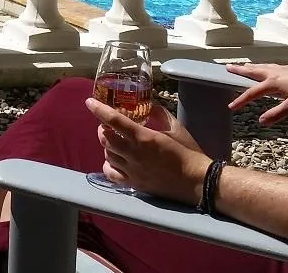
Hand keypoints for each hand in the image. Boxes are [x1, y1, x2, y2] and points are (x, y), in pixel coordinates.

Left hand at [86, 97, 206, 202]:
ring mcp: (132, 170)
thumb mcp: (176, 128)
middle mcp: (134, 154)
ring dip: (107, 145)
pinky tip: (113, 160)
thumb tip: (148, 104)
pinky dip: (108, 165)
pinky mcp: (134, 184)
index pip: (114, 121)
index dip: (99, 110)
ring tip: (114, 141)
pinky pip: (111, 174)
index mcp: (144, 137)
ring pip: (107, 155)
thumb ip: (159, 113)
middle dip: (102, 129)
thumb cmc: (188, 152)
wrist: (197, 182)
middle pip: (105, 139)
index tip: (89, 103)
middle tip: (108, 125)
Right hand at [226, 63, 287, 125]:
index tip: (230, 107)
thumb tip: (261, 121)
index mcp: (273, 82)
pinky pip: (270, 66)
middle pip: (253, 71)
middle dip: (239, 70)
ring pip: (262, 67)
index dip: (241, 100)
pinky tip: (267, 69)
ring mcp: (282, 69)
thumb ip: (276, 114)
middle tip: (227, 68)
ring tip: (243, 66)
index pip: (252, 93)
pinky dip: (262, 67)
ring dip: (250, 67)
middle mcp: (275, 73)